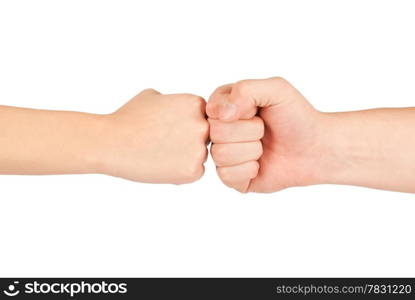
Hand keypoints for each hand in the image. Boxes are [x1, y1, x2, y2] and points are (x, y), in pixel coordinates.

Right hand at [100, 89, 208, 183]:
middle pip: (205, 136)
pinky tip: (161, 165)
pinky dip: (181, 172)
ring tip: (159, 154)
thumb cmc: (128, 118)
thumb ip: (173, 101)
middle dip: (187, 140)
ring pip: (199, 155)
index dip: (183, 124)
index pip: (202, 116)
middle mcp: (203, 125)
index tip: (166, 127)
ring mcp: (200, 149)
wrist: (111, 143)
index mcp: (196, 104)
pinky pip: (195, 172)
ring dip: (185, 156)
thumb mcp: (152, 96)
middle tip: (162, 143)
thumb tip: (179, 108)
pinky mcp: (193, 171)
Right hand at [207, 77, 324, 192]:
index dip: (241, 113)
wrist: (315, 148)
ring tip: (264, 147)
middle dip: (249, 132)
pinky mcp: (231, 177)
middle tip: (264, 131)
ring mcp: (224, 154)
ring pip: (220, 154)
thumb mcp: (277, 89)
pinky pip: (226, 175)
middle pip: (216, 133)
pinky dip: (249, 170)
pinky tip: (260, 165)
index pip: (213, 110)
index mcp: (224, 105)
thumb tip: (221, 113)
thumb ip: (246, 90)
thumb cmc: (295, 116)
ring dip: (251, 151)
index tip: (257, 112)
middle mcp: (219, 129)